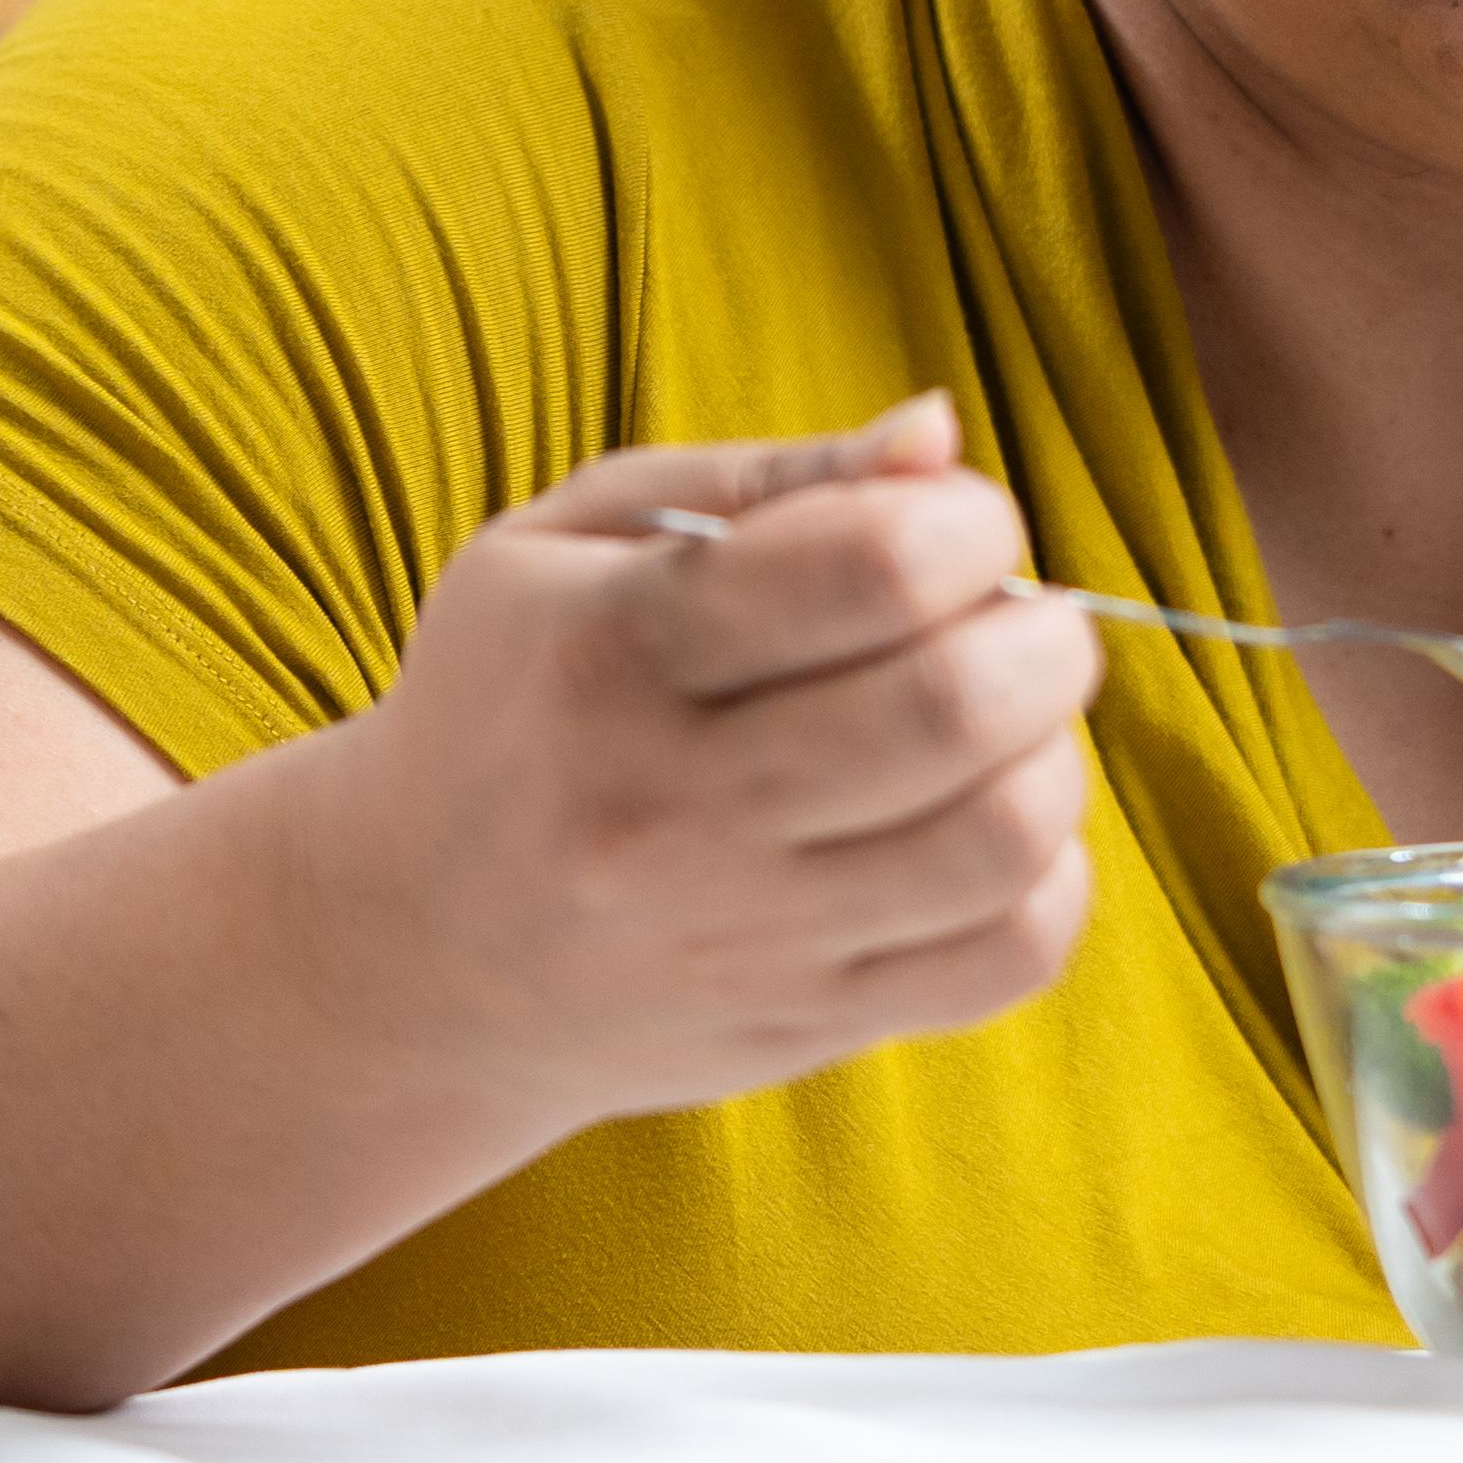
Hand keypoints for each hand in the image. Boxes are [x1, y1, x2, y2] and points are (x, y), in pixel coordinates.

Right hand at [278, 394, 1105, 1134]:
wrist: (411, 945)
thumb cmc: (521, 694)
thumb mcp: (577, 539)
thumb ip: (771, 474)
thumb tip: (940, 436)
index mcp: (613, 649)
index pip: (872, 567)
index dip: (969, 522)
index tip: (956, 525)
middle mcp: (671, 806)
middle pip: (955, 706)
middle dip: (1041, 632)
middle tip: (1013, 617)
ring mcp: (739, 935)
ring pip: (998, 839)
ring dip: (1050, 751)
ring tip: (1004, 721)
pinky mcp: (801, 1026)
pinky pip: (1006, 959)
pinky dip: (1048, 875)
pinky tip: (985, 823)